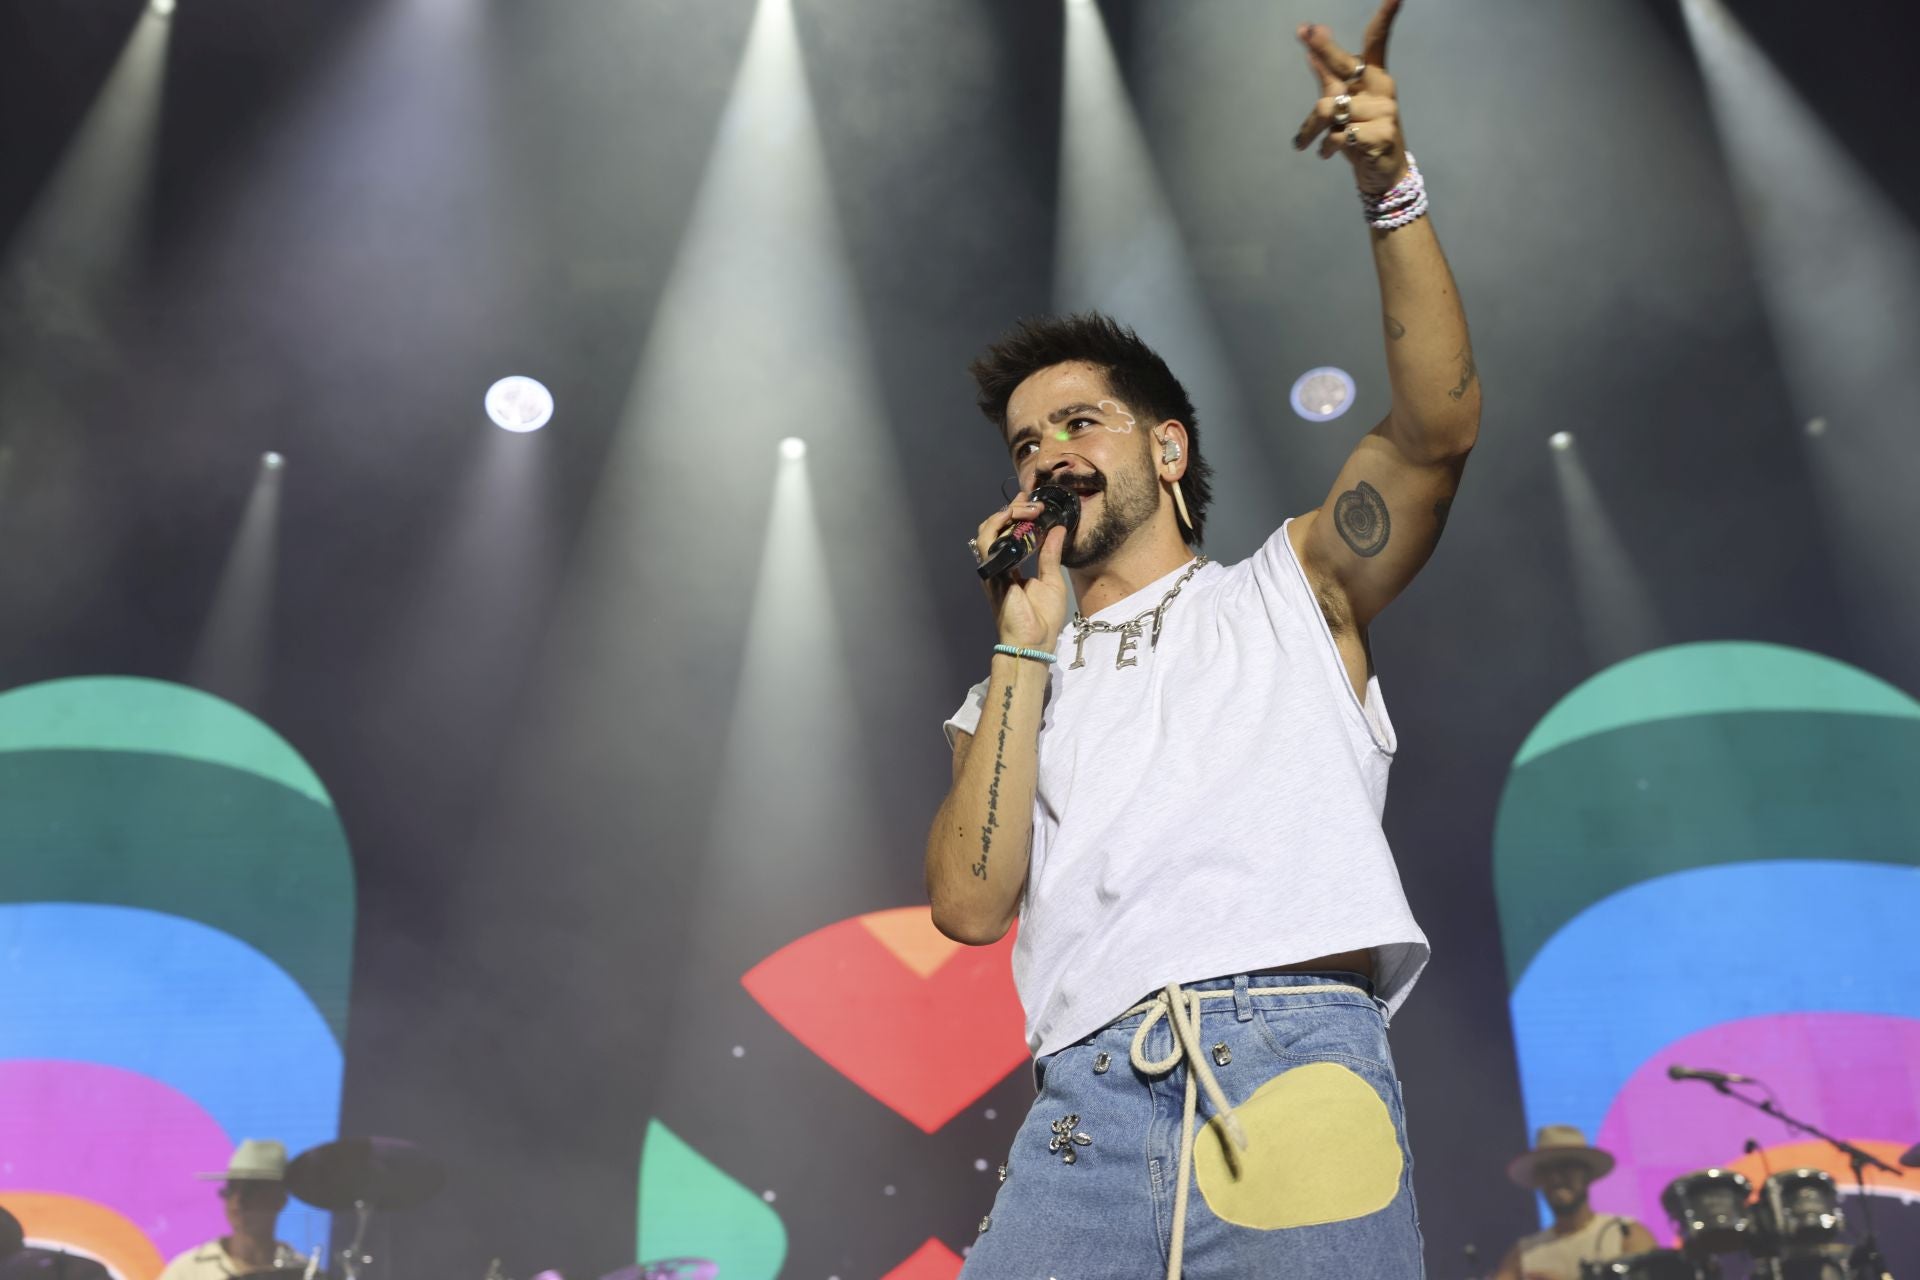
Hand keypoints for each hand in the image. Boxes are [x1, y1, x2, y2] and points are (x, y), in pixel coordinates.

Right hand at [973, 492, 1070, 649]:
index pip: (1009, 534)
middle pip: (995, 528)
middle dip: (1012, 510)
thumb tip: (1058, 529)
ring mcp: (993, 569)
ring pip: (987, 531)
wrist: (1033, 641)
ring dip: (1007, 515)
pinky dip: (1000, 527)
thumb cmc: (1043, 618)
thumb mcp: (1052, 580)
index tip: (1032, 501)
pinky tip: (1018, 520)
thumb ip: (1050, 554)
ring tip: (1027, 509)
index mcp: (1012, 567)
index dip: (1017, 515)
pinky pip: (988, 543)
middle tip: (1032, 502)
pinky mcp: (991, 573)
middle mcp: (999, 565)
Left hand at [1290, 0, 1408, 196]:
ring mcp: (1384, 112)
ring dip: (1311, 128)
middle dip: (1324, 47)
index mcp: (1374, 76)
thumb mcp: (1344, 103)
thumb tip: (1311, 41)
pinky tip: (1325, 153)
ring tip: (1305, 141)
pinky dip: (1326, 146)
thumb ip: (1327, 72)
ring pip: (1331, 107)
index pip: (1377, 41)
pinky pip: (1339, 134)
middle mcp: (1382, 89)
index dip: (1385, 18)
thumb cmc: (1361, 134)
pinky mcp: (1380, 135)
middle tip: (1305, 31)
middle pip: (1347, 63)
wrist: (1383, 175)